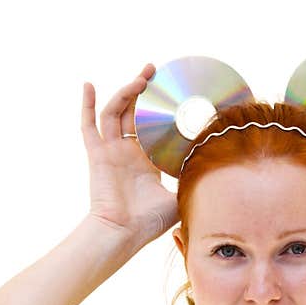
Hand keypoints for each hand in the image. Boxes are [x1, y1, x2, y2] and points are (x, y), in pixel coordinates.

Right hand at [81, 64, 178, 241]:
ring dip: (126, 92)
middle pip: (133, 112)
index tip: (173, 93)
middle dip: (144, 90)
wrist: (124, 232)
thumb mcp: (179, 197)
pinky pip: (89, 126)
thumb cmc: (149, 222)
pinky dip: (87, 105)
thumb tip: (218, 175)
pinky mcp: (98, 154)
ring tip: (141, 78)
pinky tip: (89, 86)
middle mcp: (127, 153)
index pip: (152, 127)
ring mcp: (111, 152)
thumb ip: (191, 183)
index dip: (160, 110)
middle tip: (155, 71)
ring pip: (116, 112)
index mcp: (146, 161)